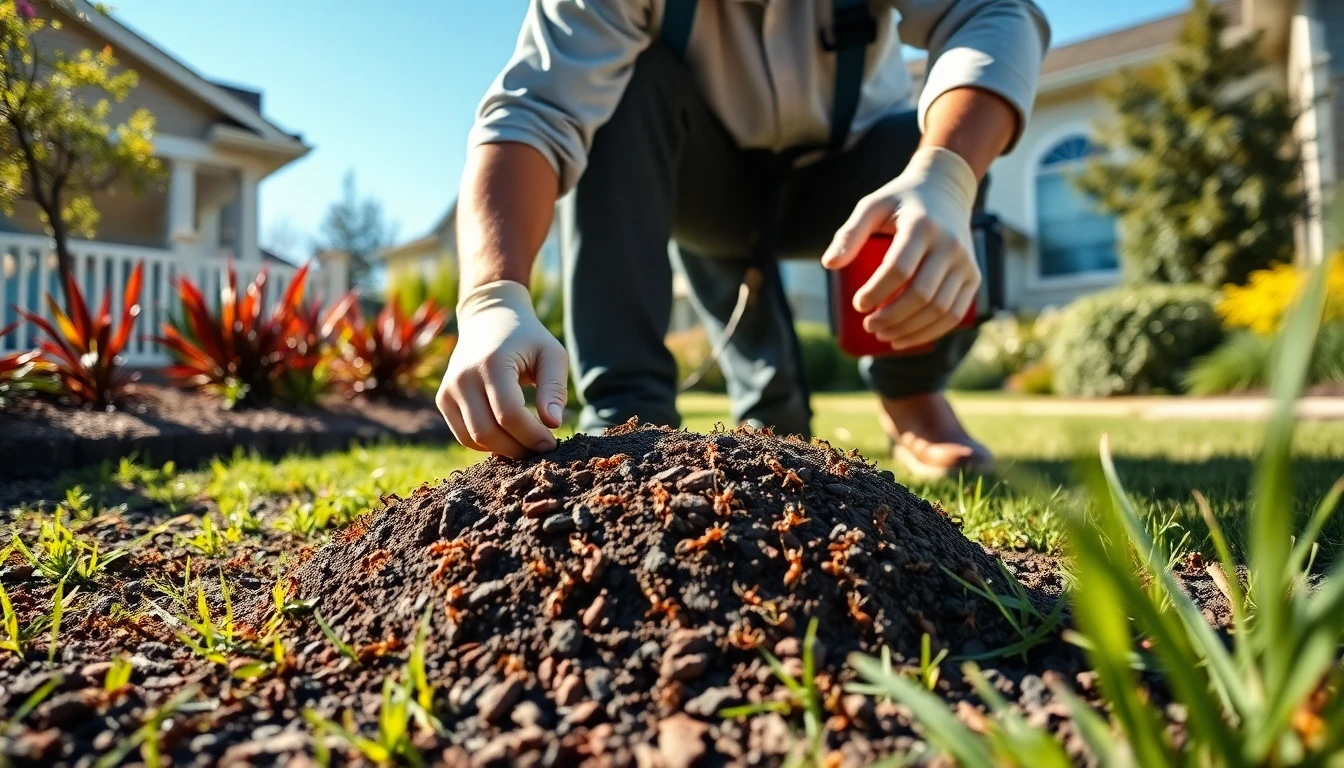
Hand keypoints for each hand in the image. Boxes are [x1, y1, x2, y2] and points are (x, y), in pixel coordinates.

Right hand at [437, 280, 567, 457]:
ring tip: (527, 442)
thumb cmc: (527, 338)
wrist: (489, 319)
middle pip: (488, 432)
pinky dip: (487, 443)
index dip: (532, 435)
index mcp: (491, 364)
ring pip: (474, 440)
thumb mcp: (551, 355)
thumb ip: (554, 389)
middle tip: (541, 448)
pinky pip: (464, 436)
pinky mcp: (443, 399)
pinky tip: (508, 436)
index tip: (552, 443)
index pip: (509, 414)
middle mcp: (463, 378)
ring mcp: (448, 389)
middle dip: (518, 448)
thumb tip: (553, 424)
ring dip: (503, 449)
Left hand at [821, 146, 979, 350]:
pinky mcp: (973, 276)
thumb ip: (849, 233)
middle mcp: (950, 245)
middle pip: (921, 294)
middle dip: (891, 318)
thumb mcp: (872, 206)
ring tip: (883, 335)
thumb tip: (829, 264)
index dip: (876, 293)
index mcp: (922, 226)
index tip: (858, 305)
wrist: (946, 189)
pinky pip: (955, 313)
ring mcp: (965, 262)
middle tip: (869, 325)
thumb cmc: (900, 201)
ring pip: (940, 310)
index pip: (899, 269)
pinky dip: (931, 332)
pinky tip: (907, 339)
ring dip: (909, 330)